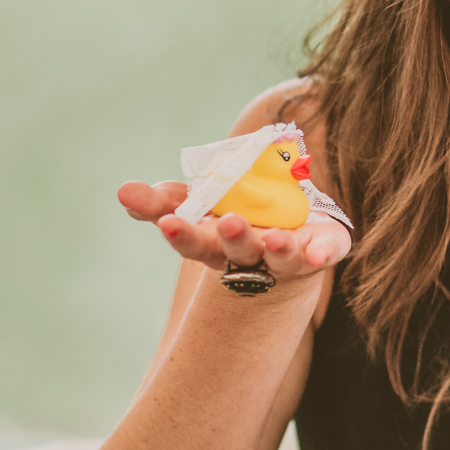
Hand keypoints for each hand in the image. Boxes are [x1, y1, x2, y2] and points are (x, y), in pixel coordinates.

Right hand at [118, 180, 351, 283]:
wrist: (291, 227)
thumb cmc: (236, 212)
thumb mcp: (197, 201)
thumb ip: (163, 199)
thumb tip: (124, 193)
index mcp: (216, 243)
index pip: (195, 241)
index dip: (183, 233)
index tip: (168, 223)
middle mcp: (250, 254)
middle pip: (237, 251)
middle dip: (232, 239)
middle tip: (227, 224)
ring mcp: (287, 255)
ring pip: (281, 256)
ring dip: (277, 248)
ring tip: (274, 238)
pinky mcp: (321, 248)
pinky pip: (326, 251)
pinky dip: (322, 252)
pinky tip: (319, 252)